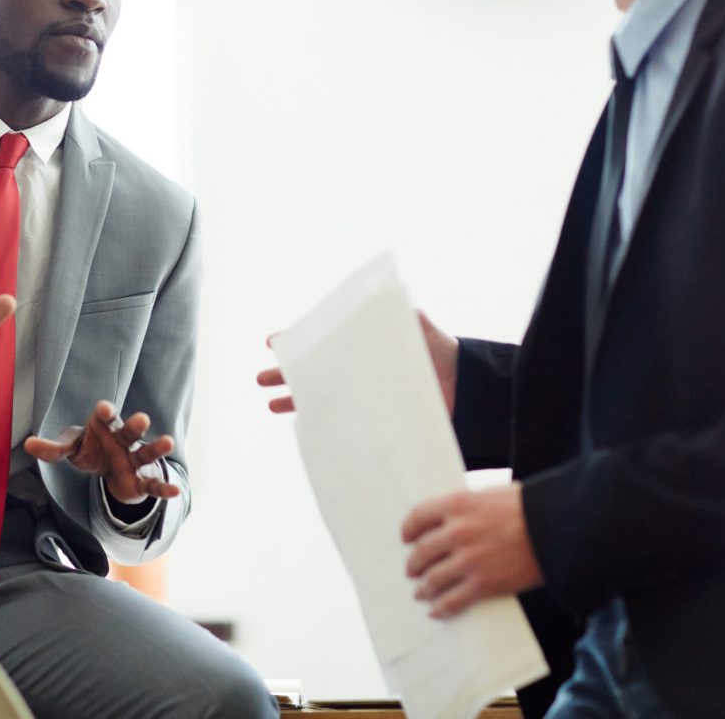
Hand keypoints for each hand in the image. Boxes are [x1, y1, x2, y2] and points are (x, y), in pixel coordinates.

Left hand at [24, 400, 180, 504]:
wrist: (110, 469)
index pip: (105, 416)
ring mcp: (134, 459)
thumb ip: (53, 448)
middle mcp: (122, 440)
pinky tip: (176, 490)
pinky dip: (164, 487)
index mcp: (104, 427)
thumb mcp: (71, 448)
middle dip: (135, 425)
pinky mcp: (141, 479)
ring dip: (157, 448)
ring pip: (146, 452)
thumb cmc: (91, 449)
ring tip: (169, 442)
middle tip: (142, 419)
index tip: (104, 409)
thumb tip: (27, 444)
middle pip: (129, 431)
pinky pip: (153, 484)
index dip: (105, 413)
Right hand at [258, 312, 458, 414]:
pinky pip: (339, 421)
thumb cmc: (438, 351)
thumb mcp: (416, 325)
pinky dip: (320, 423)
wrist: (464, 389)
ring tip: (270, 404)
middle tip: (260, 379)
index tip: (271, 343)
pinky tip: (302, 426)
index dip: (295, 342)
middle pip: (313, 371)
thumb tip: (378, 297)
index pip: (320, 341)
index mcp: (360, 345)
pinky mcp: (371, 417)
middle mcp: (357, 370)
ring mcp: (362, 394)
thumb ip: (396, 312)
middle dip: (284, 374)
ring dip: (294, 400)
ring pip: (320, 396)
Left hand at [402, 483, 542, 618]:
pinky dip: (440, 608)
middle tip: (412, 570)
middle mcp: (457, 532)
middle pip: (420, 552)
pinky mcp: (483, 584)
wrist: (557, 529)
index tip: (406, 539)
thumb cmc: (528, 508)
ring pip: (431, 579)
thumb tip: (451, 518)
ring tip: (420, 592)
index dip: (407, 530)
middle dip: (413, 564)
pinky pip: (452, 600)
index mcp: (456, 504)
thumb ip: (466, 506)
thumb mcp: (489, 494)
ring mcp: (468, 560)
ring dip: (422, 589)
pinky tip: (436, 611)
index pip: (417, 516)